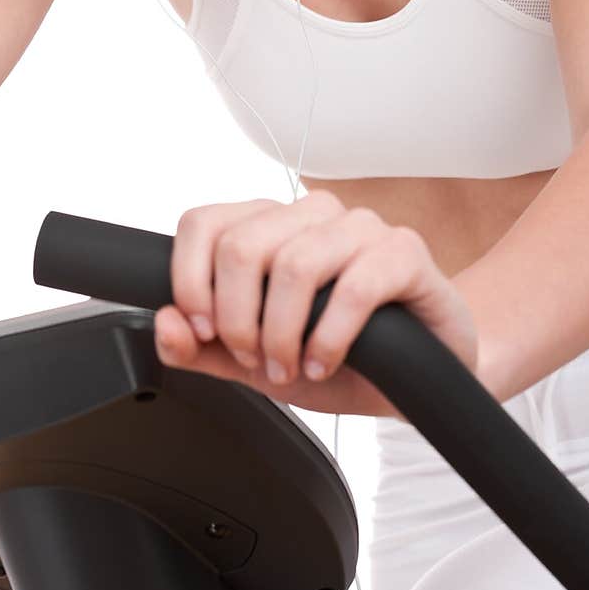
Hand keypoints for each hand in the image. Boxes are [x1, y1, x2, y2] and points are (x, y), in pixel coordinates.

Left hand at [153, 190, 479, 417]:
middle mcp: (314, 215)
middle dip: (237, 320)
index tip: (203, 331)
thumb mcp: (259, 362)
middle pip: (241, 246)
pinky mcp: (405, 252)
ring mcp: (362, 228)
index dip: (189, 282)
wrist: (425, 374)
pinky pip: (355, 286)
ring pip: (294, 264)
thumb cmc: (346, 357)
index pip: (204, 223)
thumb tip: (164, 324)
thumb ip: (205, 348)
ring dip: (283, 334)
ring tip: (293, 367)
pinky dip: (330, 336)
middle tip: (256, 359)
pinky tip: (326, 361)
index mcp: (272, 226)